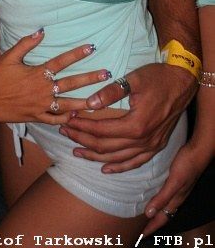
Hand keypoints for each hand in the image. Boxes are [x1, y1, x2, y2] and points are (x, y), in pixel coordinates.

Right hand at [0, 32, 110, 124]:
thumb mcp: (10, 56)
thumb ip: (26, 43)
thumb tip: (42, 31)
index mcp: (38, 74)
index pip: (62, 61)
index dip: (77, 53)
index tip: (91, 47)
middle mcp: (44, 90)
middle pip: (71, 83)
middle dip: (90, 78)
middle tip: (106, 75)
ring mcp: (42, 106)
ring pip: (68, 105)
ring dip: (85, 102)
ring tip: (100, 101)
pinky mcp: (37, 117)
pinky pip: (55, 119)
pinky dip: (67, 118)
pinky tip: (77, 116)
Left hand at [58, 63, 195, 171]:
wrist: (182, 83)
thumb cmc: (157, 78)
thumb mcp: (133, 79)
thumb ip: (111, 92)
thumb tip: (90, 103)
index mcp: (136, 125)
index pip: (101, 130)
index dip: (82, 126)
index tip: (67, 120)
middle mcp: (143, 140)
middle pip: (106, 146)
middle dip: (82, 140)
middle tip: (64, 132)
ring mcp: (151, 146)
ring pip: (117, 158)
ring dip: (95, 156)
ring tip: (77, 151)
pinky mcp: (156, 146)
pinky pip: (135, 162)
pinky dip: (119, 167)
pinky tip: (105, 169)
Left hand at [143, 139, 212, 235]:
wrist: (197, 151)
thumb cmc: (187, 165)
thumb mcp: (174, 182)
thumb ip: (162, 198)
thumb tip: (149, 214)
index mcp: (176, 200)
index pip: (162, 218)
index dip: (152, 227)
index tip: (141, 236)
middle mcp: (176, 196)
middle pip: (163, 214)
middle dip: (152, 222)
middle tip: (140, 228)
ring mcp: (176, 189)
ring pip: (164, 204)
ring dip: (154, 210)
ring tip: (143, 213)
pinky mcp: (175, 180)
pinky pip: (164, 194)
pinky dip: (157, 198)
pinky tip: (151, 193)